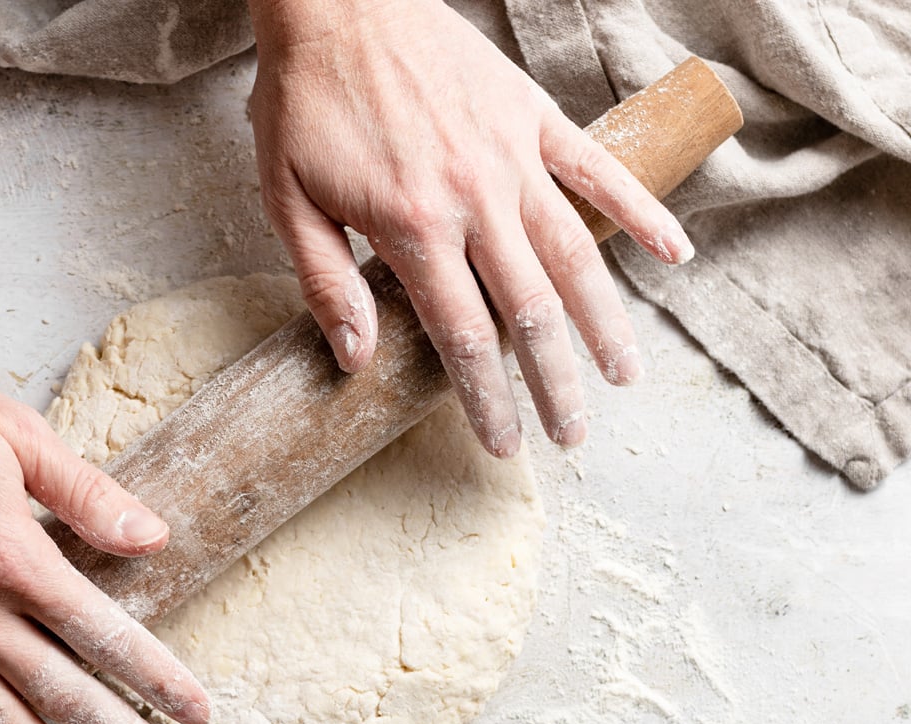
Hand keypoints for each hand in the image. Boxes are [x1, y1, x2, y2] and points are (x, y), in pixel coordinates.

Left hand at [247, 0, 693, 453]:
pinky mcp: (532, 116)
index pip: (462, 337)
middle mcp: (473, 200)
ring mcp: (511, 157)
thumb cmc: (306, 101)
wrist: (338, 0)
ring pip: (574, 254)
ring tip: (626, 373)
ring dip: (604, 321)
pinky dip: (639, 211)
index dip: (487, 399)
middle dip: (554, 384)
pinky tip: (673, 253)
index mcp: (411, 228)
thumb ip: (325, 282)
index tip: (506, 444)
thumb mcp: (286, 199)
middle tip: (573, 434)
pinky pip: (598, 170)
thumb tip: (357, 361)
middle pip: (529, 312)